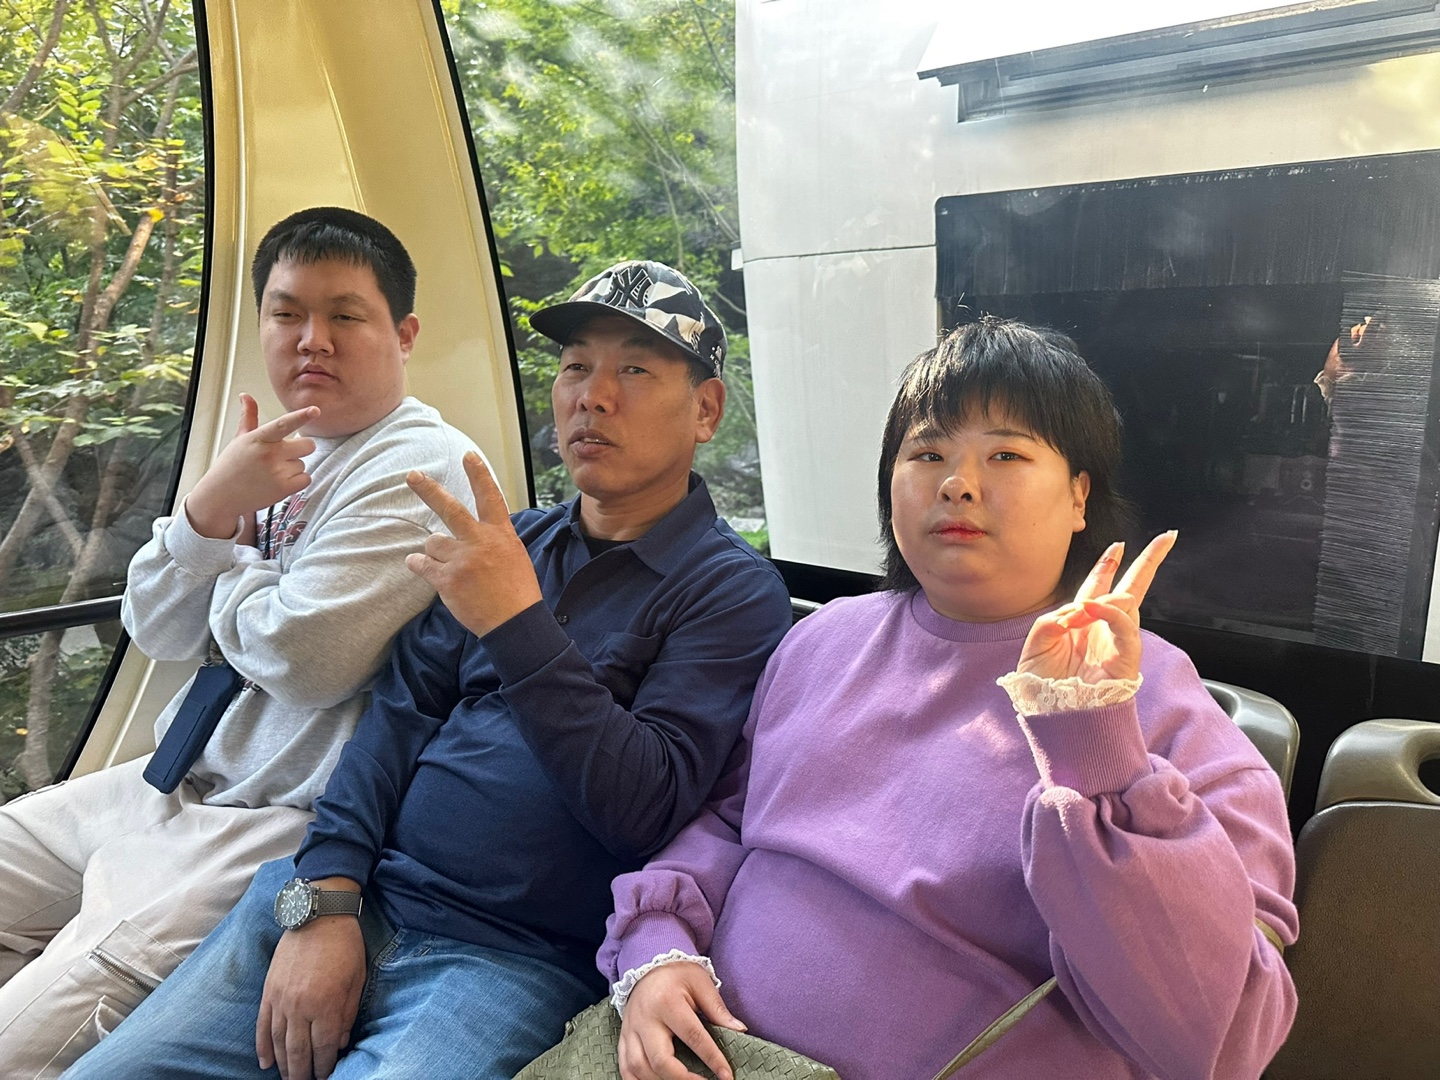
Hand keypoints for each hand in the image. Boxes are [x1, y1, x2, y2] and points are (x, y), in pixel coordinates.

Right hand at [186, 394, 318, 539]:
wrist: (221, 496)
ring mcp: (277, 472)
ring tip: (272, 472)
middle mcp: (269, 454)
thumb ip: (249, 416)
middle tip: (281, 456)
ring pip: (304, 463)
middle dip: (300, 449)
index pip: (283, 424)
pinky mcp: (283, 489)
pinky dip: (297, 481)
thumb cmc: (231, 466)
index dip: (301, 416)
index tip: (315, 410)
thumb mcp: (240, 439)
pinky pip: (306, 479)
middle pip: (307, 445)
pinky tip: (279, 482)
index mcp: (259, 438)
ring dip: (293, 467)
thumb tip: (245, 396)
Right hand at [256, 908, 365, 1079]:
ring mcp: (281, 1000)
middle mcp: (301, 1007)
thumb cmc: (345, 946)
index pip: (324, 1048)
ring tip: (288, 1078)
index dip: (325, 1066)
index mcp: (326, 1005)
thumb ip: (347, 1014)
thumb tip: (340, 1042)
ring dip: (283, 1065)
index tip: (327, 1076)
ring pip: (278, 1044)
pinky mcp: (268, 992)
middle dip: (302, 1073)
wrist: (319, 916)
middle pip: (298, 1052)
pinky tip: (265, 1062)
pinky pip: (262, 1026)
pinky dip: (262, 1047)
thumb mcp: (357, 980)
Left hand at [405, 452, 542, 637]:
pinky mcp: (447, 579)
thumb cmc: (518, 592)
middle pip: (450, 509)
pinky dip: (417, 565)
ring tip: (450, 568)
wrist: (515, 622)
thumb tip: (469, 531)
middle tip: (412, 476)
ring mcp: (462, 560)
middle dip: (429, 490)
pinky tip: (416, 566)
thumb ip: (493, 539)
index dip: (479, 474)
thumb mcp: (514, 556)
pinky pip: (421, 564)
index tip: (469, 455)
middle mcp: (481, 542)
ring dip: (435, 553)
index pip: (490, 497)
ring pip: (433, 543)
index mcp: (501, 534)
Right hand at [619, 962, 746, 1079]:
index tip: (726, 1076)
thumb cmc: (677, 974)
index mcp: (667, 1001)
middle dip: (683, 1079)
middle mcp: (645, 1019)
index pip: (692, 1036)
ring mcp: (631, 1030)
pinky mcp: (624, 1038)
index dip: (712, 1059)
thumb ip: (718, 1009)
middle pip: (660, 1060)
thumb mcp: (701, 982)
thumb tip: (739, 1030)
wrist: (647, 965)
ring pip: (639, 1068)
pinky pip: (625, 1068)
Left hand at [1017, 532, 1176, 683]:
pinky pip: (1125, 626)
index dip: (1107, 565)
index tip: (1118, 546)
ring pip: (1130, 602)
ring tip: (1093, 592)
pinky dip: (1110, 612)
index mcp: (1083, 623)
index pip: (1099, 586)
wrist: (1054, 717)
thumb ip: (1051, 621)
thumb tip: (1077, 609)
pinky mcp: (1126, 657)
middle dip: (1149, 561)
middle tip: (1168, 537)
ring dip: (1108, 593)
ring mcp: (1117, 641)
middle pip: (1133, 587)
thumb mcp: (1036, 645)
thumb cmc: (1043, 686)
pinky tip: (1092, 606)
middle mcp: (1104, 628)